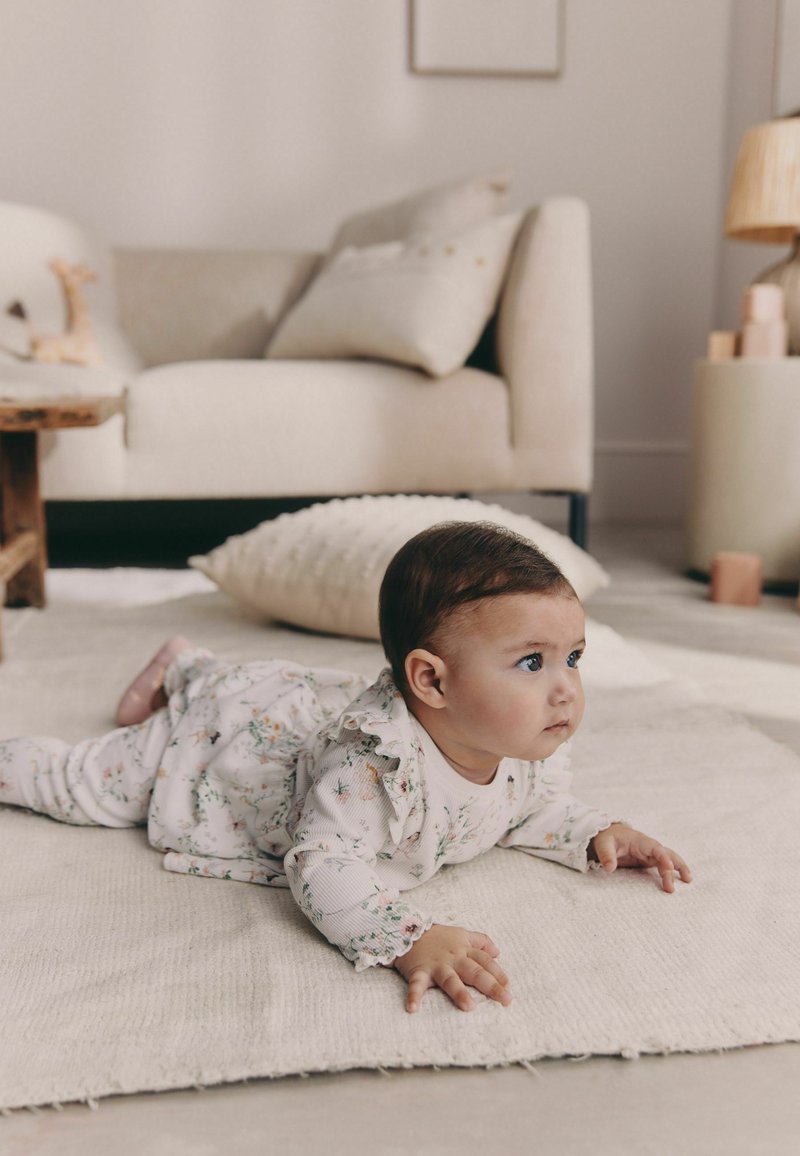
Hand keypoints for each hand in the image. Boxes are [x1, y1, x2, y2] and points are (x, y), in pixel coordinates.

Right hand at [393, 924, 512, 1013]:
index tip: (509, 987)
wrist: (406, 930)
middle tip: (506, 1000)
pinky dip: (414, 996)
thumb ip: (480, 941)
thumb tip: (498, 952)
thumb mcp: (461, 934)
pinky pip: (416, 985)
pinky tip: (413, 1009)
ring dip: (459, 992)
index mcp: (464, 949)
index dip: (498, 973)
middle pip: (474, 971)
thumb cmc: (437, 937)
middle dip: (491, 985)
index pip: (485, 961)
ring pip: (450, 979)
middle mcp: (453, 958)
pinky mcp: (418, 971)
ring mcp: (436, 965)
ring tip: (470, 1007)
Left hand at [590, 823, 691, 892]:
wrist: (608, 835)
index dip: (663, 857)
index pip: (656, 848)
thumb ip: (606, 855)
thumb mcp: (603, 844)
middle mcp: (649, 847)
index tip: (669, 867)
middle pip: (667, 854)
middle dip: (676, 865)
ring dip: (679, 868)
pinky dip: (672, 872)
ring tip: (688, 880)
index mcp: (640, 841)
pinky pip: (663, 866)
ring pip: (668, 859)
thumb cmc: (607, 838)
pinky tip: (679, 880)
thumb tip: (609, 868)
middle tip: (683, 880)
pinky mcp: (649, 861)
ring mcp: (650, 854)